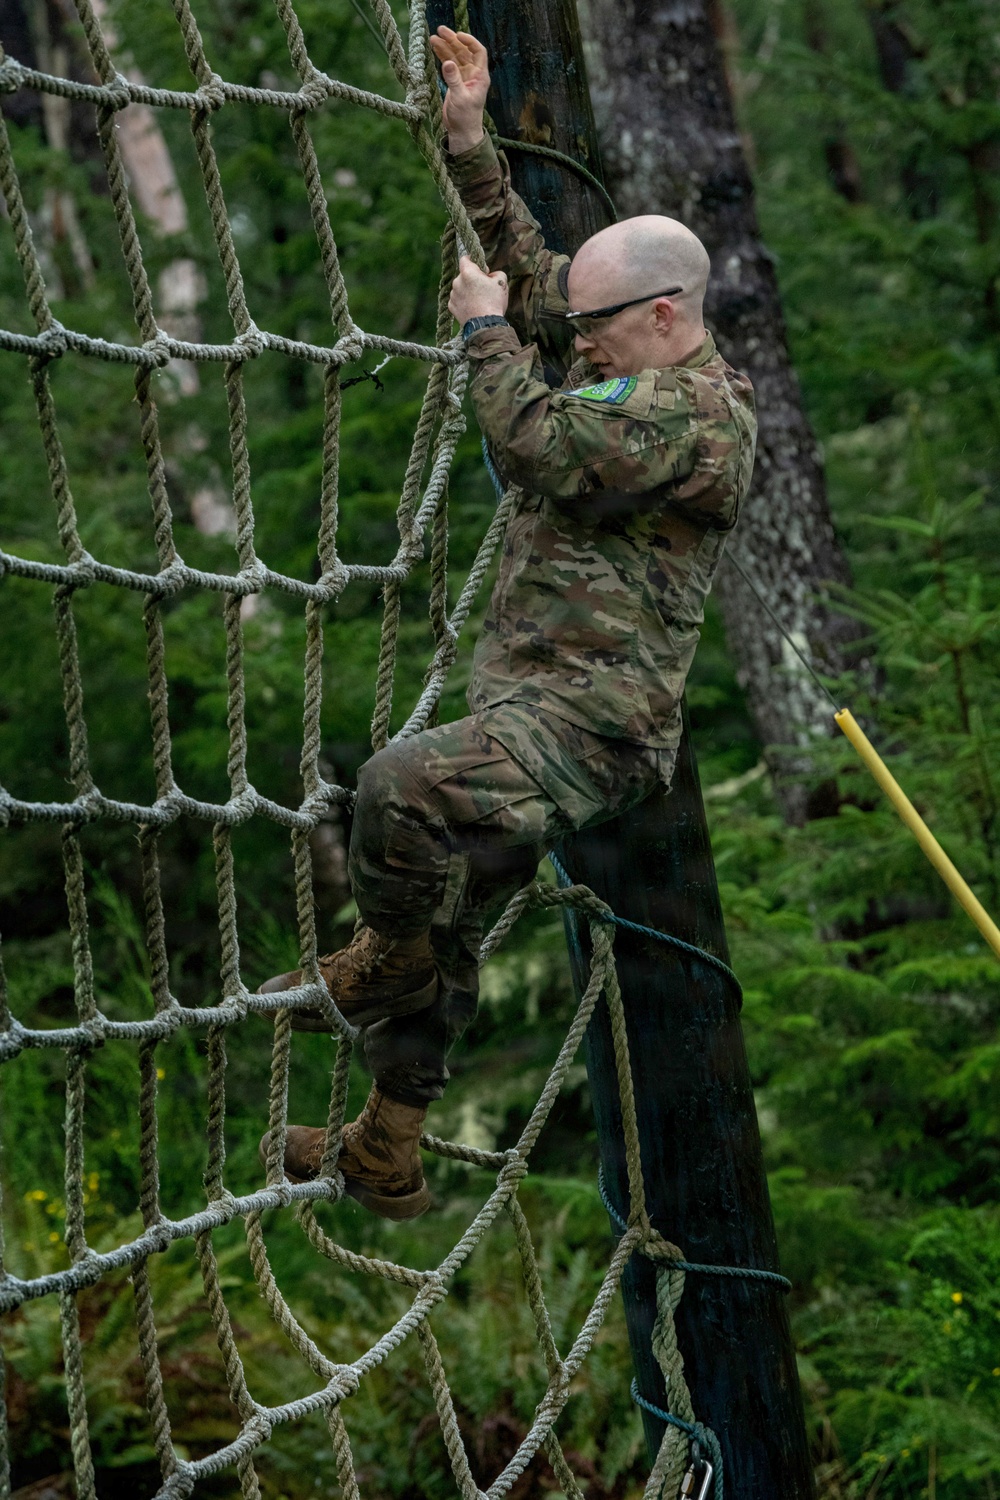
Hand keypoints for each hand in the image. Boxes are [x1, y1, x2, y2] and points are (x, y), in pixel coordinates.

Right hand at [429, 26, 488, 152]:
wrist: (461, 133)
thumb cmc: (465, 118)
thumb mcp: (459, 98)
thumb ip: (453, 80)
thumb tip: (448, 62)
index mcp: (480, 77)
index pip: (478, 52)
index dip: (469, 41)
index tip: (457, 35)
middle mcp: (473, 75)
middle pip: (464, 51)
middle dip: (452, 41)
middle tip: (440, 30)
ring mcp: (464, 78)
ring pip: (455, 57)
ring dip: (445, 47)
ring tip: (433, 38)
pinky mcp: (455, 83)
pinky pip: (449, 65)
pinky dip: (442, 57)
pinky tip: (434, 49)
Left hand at [449, 255, 508, 324]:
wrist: (485, 325)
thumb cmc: (494, 302)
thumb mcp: (502, 282)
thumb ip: (496, 273)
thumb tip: (490, 275)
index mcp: (468, 272)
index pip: (465, 259)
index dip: (473, 261)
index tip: (480, 268)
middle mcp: (457, 282)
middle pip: (464, 275)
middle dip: (472, 279)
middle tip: (483, 288)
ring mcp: (453, 295)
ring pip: (460, 288)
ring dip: (467, 290)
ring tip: (479, 300)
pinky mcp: (451, 307)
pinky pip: (458, 300)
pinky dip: (463, 301)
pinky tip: (473, 307)